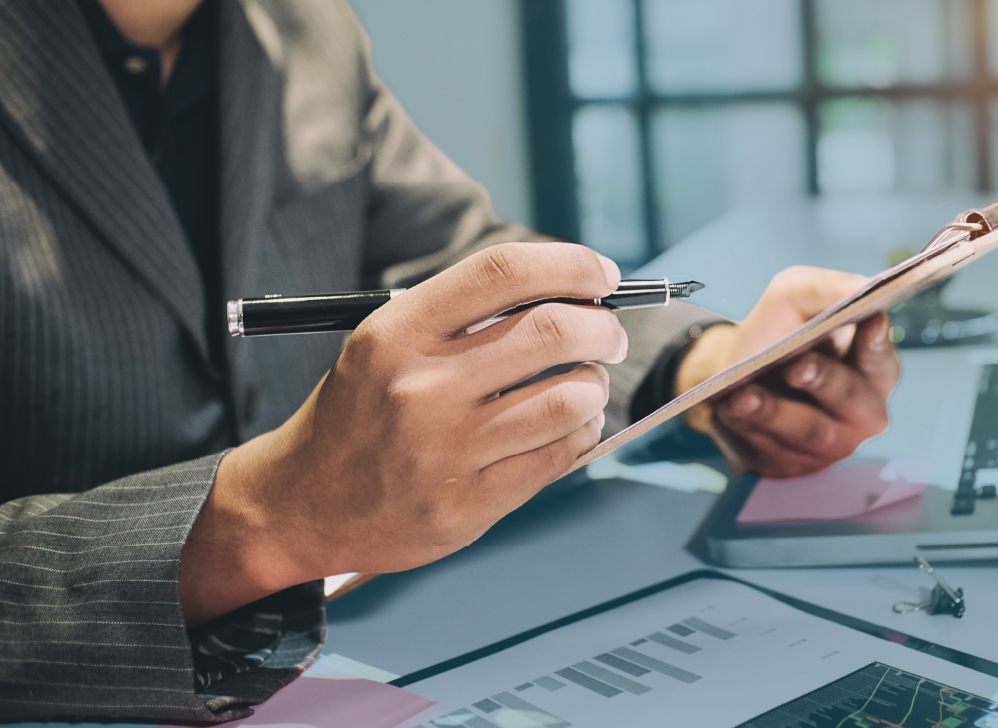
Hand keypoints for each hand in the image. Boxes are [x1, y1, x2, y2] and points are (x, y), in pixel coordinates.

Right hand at [181, 243, 626, 623]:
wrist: (301, 504)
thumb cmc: (358, 414)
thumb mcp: (386, 344)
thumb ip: (464, 317)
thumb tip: (569, 292)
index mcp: (397, 332)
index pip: (503, 273)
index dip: (570, 265)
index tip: (603, 274)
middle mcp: (421, 387)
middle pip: (553, 332)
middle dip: (602, 328)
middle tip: (608, 336)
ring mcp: (446, 450)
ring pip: (569, 398)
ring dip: (595, 385)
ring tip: (586, 385)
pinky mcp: (467, 505)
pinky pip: (560, 455)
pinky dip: (583, 432)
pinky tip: (571, 425)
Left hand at [676, 266, 898, 478]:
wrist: (730, 373)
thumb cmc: (777, 332)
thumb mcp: (794, 295)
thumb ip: (825, 288)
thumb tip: (859, 286)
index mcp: (874, 370)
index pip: (882, 359)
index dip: (876, 344)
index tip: (868, 322)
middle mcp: (861, 413)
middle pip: (850, 400)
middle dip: (823, 381)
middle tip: (796, 365)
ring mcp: (830, 445)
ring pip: (808, 431)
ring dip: (774, 412)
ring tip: (743, 395)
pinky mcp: (793, 464)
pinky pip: (774, 451)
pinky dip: (749, 429)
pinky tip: (728, 411)